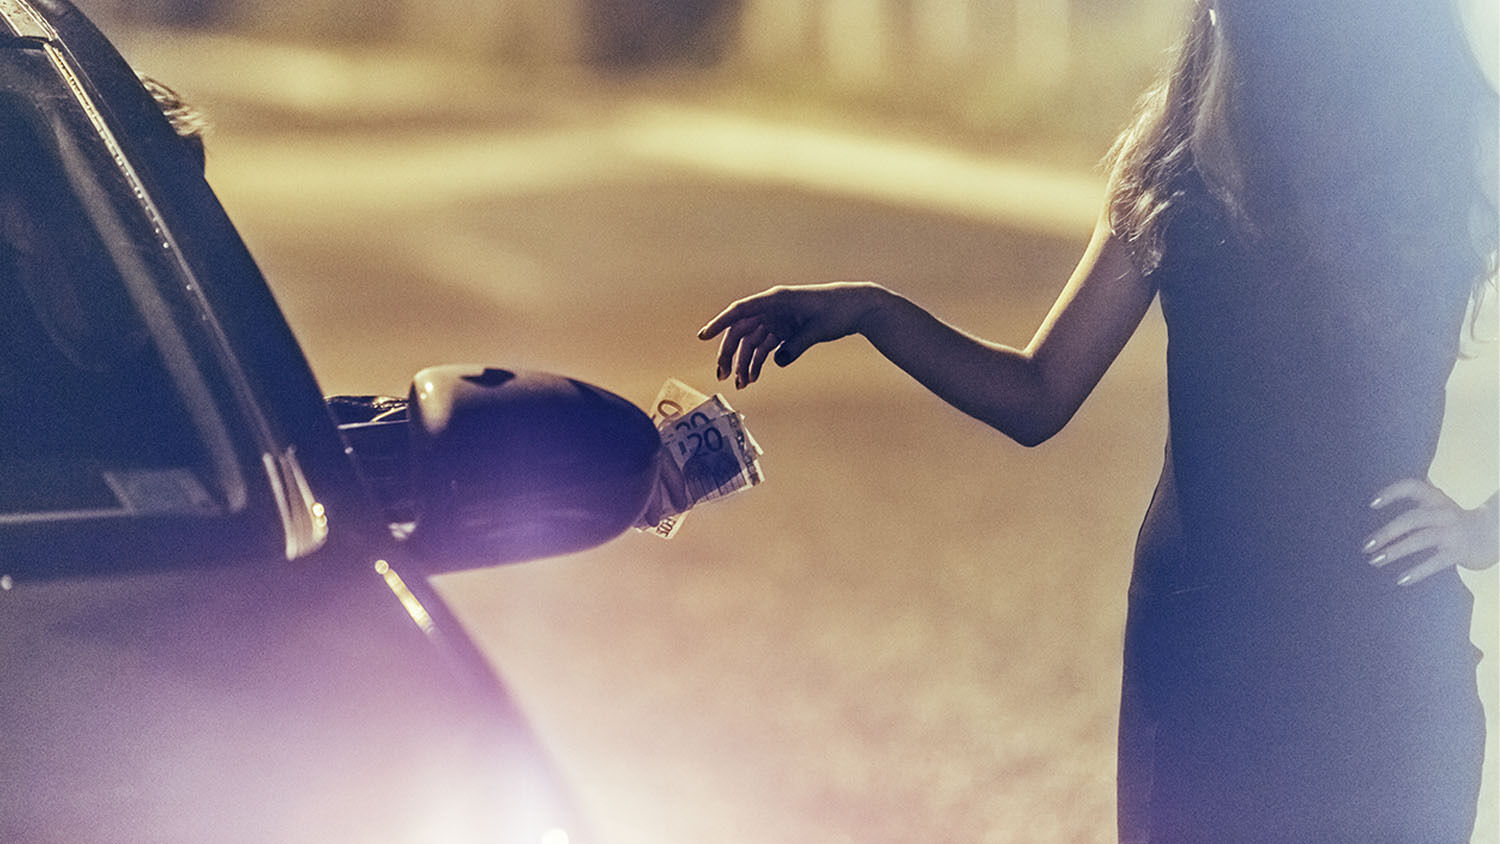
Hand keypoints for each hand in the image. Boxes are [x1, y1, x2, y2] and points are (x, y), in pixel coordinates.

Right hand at [697, 282, 886, 387]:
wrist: (857, 307)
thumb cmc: (838, 311)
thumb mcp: (817, 329)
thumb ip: (796, 345)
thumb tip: (776, 361)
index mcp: (776, 300)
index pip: (741, 310)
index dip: (720, 323)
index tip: (703, 336)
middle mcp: (772, 309)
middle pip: (742, 331)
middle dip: (730, 354)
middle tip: (722, 376)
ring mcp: (777, 320)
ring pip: (752, 343)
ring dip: (745, 363)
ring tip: (742, 385)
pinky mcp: (785, 331)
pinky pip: (765, 348)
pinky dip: (759, 362)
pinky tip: (753, 378)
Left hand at [1363, 480, 1498, 585]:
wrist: (1493, 535)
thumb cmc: (1453, 523)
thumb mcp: (1437, 508)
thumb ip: (1415, 507)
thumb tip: (1376, 520)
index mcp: (1436, 498)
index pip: (1412, 487)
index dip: (1392, 493)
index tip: (1371, 504)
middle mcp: (1444, 512)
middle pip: (1411, 519)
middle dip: (1387, 532)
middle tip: (1366, 546)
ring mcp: (1453, 532)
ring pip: (1420, 540)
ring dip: (1395, 551)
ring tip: (1375, 561)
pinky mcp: (1459, 552)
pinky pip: (1436, 562)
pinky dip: (1417, 571)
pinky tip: (1401, 580)